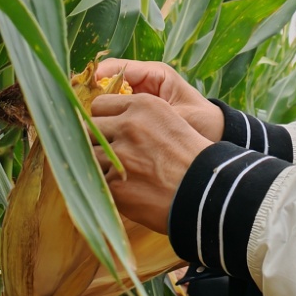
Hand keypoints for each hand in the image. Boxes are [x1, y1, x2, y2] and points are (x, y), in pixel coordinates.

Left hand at [91, 91, 214, 233]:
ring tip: (120, 175)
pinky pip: (98, 181)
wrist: (208, 191)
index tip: (109, 132)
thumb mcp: (169, 121)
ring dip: (99, 166)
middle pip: (87, 129)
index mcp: (144, 105)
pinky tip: (125, 191)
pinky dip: (107, 188)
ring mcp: (120, 155)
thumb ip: (138, 117)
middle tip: (109, 155)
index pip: (99, 105)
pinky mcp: (116, 183)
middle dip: (94, 142)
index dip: (102, 121)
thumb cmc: (191, 158)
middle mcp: (129, 125)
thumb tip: (107, 122)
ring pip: (89, 156)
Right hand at [93, 58, 222, 139]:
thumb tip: (126, 119)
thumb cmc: (203, 122)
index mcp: (154, 74)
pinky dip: (103, 120)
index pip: (117, 67)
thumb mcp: (181, 116)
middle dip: (90, 93)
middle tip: (75, 109)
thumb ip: (156, 114)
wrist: (216, 136)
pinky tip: (93, 133)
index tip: (82, 90)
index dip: (97, 77)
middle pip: (106, 81)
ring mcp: (137, 97)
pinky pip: (113, 113)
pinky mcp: (135, 113)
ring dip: (94, 108)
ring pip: (106, 98)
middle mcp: (142, 81)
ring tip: (80, 121)